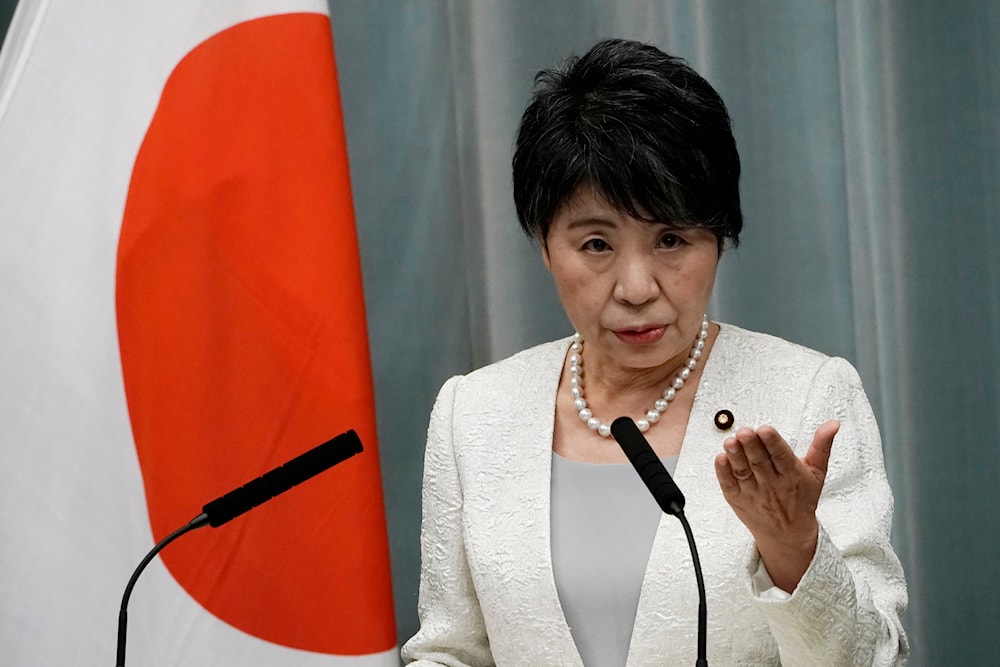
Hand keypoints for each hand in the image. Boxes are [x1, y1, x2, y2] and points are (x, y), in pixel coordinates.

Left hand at [714, 420, 839, 592]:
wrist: (788, 535)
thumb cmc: (802, 498)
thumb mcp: (817, 473)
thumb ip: (822, 446)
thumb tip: (833, 424)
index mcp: (792, 475)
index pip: (781, 456)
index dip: (773, 442)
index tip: (765, 429)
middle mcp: (772, 484)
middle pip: (759, 462)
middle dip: (751, 445)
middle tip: (745, 431)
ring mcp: (753, 492)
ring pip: (743, 471)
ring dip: (735, 456)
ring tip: (731, 441)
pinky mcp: (737, 499)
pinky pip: (729, 484)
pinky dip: (723, 472)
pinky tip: (720, 458)